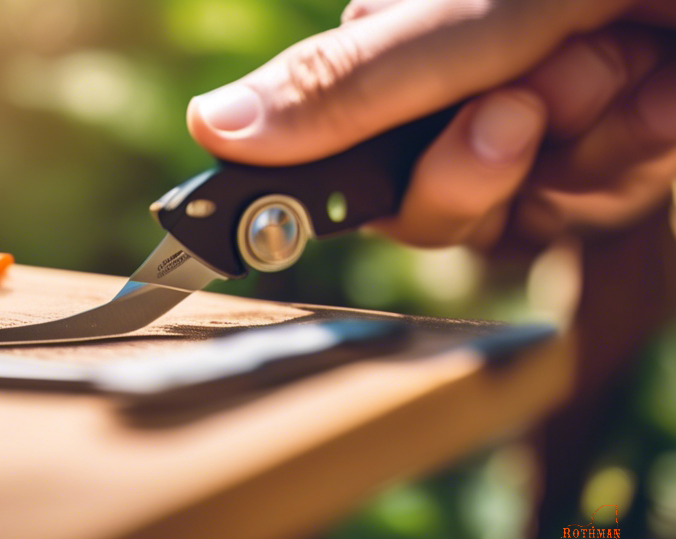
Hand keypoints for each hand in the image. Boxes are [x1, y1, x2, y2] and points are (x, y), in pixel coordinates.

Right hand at [186, 0, 675, 247]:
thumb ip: (352, 78)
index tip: (328, 196)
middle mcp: (451, 96)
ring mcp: (528, 137)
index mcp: (401, 45)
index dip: (337, 176)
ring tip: (626, 56)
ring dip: (579, 142)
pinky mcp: (599, 167)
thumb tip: (212, 125)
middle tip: (523, 102)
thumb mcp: (473, 11)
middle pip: (416, 206)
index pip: (332, 142)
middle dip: (482, 158)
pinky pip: (587, 207)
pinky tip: (662, 91)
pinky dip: (633, 149)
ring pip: (509, 214)